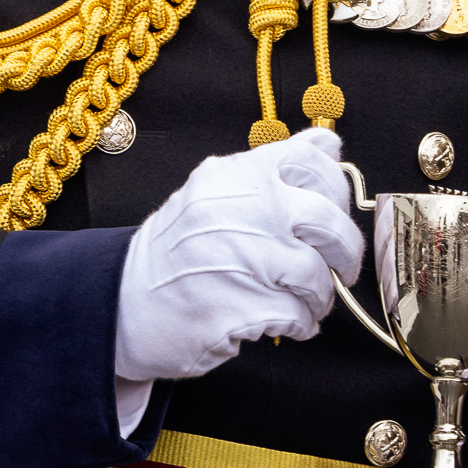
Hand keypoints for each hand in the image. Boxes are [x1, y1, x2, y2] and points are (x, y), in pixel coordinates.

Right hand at [115, 129, 361, 396]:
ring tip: (307, 301)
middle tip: (341, 267)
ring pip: (316, 276)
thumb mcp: (214, 192)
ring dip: (321, 296)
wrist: (121, 302)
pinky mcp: (238, 310)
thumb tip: (329, 145)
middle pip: (328, 222)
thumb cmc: (178, 250)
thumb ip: (269, 170)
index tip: (335, 210)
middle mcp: (239, 212)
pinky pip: (297, 316)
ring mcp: (239, 262)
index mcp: (234, 176)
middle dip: (346, 251)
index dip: (337, 189)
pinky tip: (289, 322)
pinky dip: (302, 323)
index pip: (312, 161)